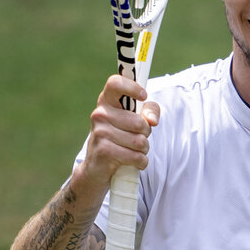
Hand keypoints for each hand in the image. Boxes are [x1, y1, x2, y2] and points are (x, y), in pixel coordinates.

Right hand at [75, 74, 159, 191]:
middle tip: (138, 137)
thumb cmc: (120, 138)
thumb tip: (152, 120)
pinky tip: (134, 162)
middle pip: (139, 122)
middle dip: (146, 133)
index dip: (132, 87)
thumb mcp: (136, 120)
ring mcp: (100, 132)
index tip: (144, 96)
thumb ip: (150, 111)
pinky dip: (141, 161)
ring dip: (144, 149)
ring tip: (134, 150)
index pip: (115, 83)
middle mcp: (100, 114)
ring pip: (139, 141)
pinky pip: (135, 156)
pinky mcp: (103, 151)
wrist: (97, 167)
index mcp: (106, 101)